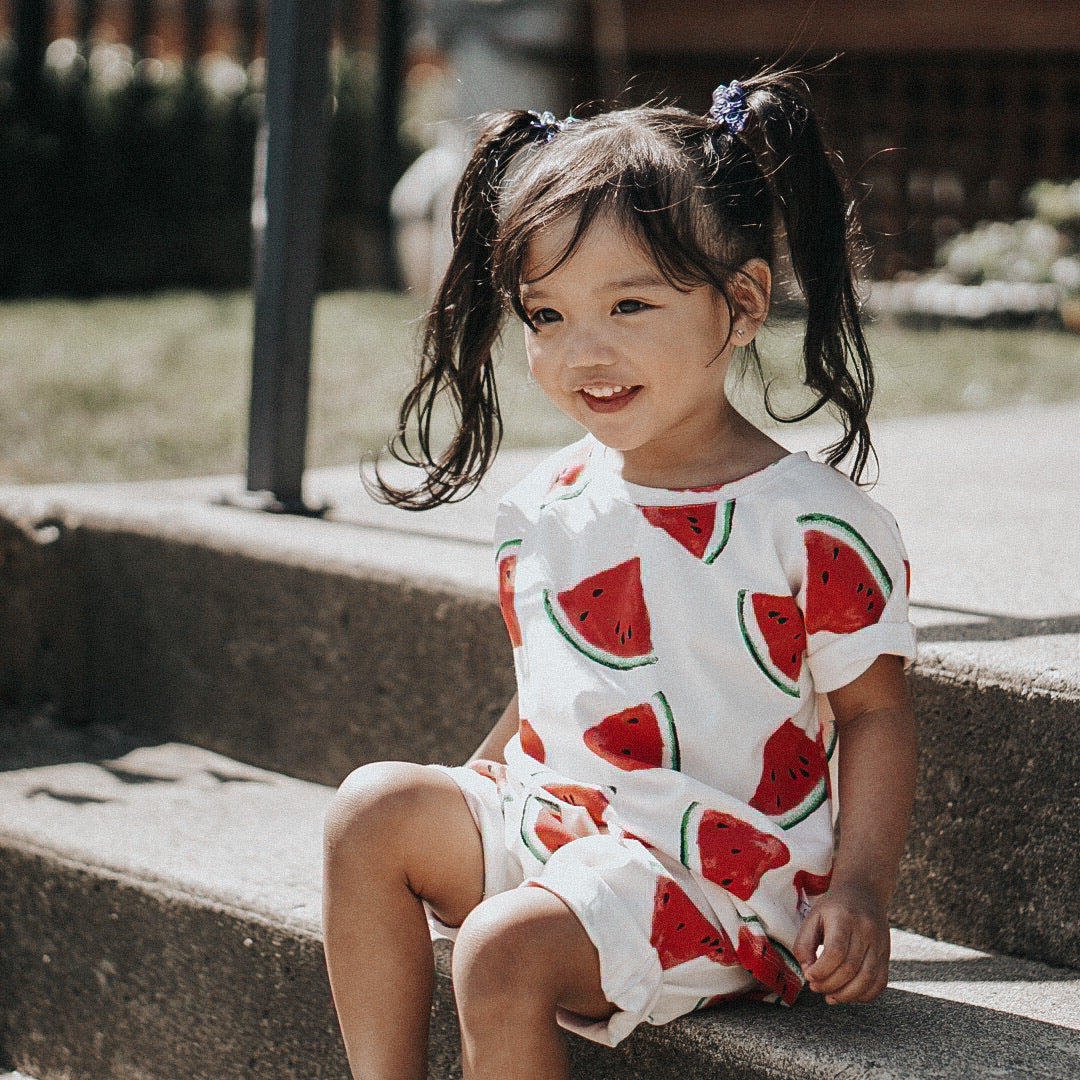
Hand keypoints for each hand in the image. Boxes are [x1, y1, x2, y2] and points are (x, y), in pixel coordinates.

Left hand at [793, 880, 890, 1004]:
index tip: (810, 976)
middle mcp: (865, 930)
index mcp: (843, 917)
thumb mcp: (812, 917)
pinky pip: (880, 983)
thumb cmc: (832, 908)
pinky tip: (849, 995)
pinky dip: (865, 995)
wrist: (863, 892)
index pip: (836, 951)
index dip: (822, 970)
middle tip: (816, 987)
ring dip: (847, 995)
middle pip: (851, 968)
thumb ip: (804, 944)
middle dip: (830, 985)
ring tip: (830, 996)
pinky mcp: (886, 955)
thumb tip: (808, 973)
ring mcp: (879, 944)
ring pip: (868, 979)